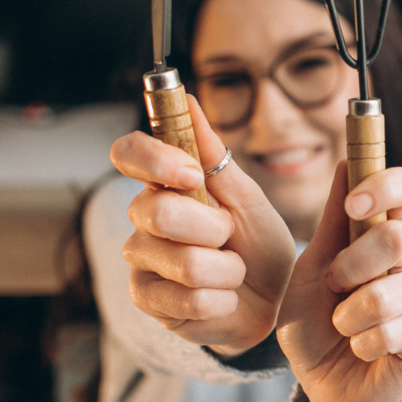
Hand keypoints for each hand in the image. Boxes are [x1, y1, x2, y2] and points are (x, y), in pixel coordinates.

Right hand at [110, 95, 294, 356]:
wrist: (273, 301)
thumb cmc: (258, 246)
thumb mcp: (248, 198)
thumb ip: (215, 156)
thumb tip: (188, 99)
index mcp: (164, 184)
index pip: (128, 152)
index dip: (155, 160)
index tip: (192, 175)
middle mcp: (143, 219)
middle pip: (159, 212)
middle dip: (214, 229)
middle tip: (229, 238)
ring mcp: (141, 261)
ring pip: (184, 262)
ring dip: (227, 270)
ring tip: (232, 271)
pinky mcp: (147, 300)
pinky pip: (190, 299)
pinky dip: (223, 299)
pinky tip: (224, 297)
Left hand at [277, 163, 401, 401]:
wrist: (322, 382)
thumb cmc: (316, 323)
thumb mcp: (311, 269)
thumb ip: (332, 223)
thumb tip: (347, 163)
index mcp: (385, 232)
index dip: (387, 186)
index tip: (355, 203)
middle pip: (398, 239)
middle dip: (352, 266)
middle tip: (334, 287)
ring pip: (388, 294)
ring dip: (349, 316)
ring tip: (345, 327)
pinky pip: (393, 330)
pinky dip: (363, 343)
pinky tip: (363, 349)